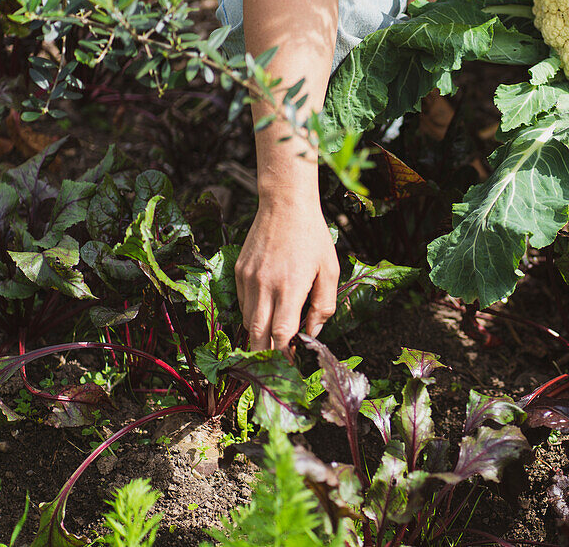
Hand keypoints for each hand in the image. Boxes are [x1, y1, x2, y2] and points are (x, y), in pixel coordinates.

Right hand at [235, 192, 338, 355]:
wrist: (284, 204)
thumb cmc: (312, 236)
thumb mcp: (330, 270)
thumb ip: (324, 305)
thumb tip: (312, 332)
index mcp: (289, 288)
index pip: (280, 334)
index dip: (284, 354)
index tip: (290, 364)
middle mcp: (264, 286)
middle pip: (256, 335)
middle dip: (264, 355)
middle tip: (275, 364)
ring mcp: (248, 279)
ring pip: (247, 320)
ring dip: (258, 334)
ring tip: (272, 339)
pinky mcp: (238, 271)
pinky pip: (243, 302)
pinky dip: (253, 312)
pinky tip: (266, 310)